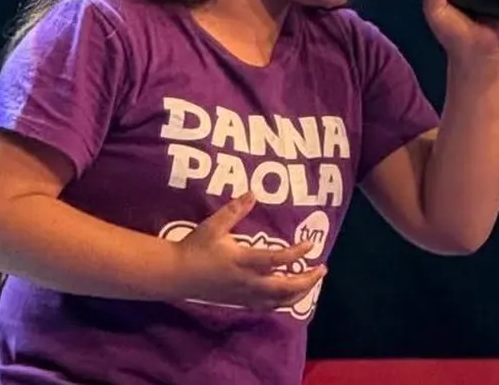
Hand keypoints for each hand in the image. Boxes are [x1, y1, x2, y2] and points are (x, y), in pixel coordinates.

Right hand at [173, 193, 325, 309]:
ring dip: (300, 293)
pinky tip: (288, 294)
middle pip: (286, 287)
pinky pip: (268, 306)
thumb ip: (234, 211)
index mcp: (243, 261)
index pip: (278, 260)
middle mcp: (248, 281)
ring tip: (311, 282)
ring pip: (280, 301)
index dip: (298, 253)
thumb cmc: (195, 248)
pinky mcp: (240, 301)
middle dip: (308, 280)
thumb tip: (252, 193)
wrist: (176, 275)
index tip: (311, 244)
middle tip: (322, 269)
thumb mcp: (213, 226)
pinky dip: (283, 301)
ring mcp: (245, 295)